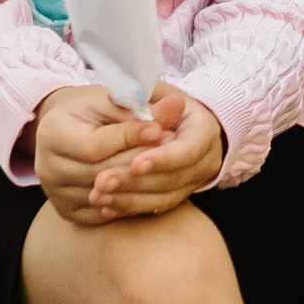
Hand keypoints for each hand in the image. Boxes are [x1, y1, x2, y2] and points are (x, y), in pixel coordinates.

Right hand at [29, 84, 171, 225]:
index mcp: (51, 133)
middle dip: (140, 159)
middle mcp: (45, 167)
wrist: (65, 128)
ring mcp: (54, 193)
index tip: (160, 128)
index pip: (94, 146)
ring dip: (139, 180)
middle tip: (172, 144)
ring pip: (104, 195)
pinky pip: (103, 212)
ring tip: (166, 161)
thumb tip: (177, 105)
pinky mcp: (67, 211)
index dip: (130, 138)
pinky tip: (150, 184)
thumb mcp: (110, 99)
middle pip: (100, 173)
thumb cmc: (90, 109)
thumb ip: (138, 107)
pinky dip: (128, 199)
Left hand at [86, 84, 224, 218]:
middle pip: (174, 179)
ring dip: (128, 199)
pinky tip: (104, 205)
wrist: (178, 121)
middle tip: (102, 181)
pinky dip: (129, 208)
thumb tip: (144, 106)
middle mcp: (206, 160)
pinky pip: (154, 208)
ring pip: (163, 199)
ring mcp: (194, 182)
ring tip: (97, 195)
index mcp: (205, 130)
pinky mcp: (178, 196)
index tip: (135, 163)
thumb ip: (147, 104)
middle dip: (136, 182)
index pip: (189, 150)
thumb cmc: (161, 103)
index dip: (162, 159)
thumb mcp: (156, 95)